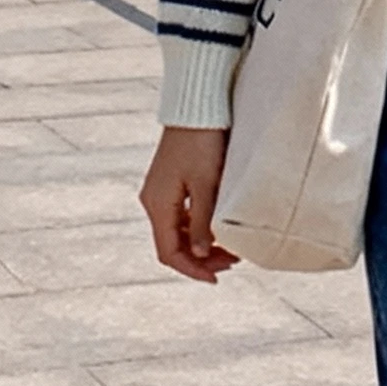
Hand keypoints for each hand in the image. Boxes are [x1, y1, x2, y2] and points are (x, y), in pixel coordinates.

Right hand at [139, 126, 237, 281]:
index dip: (192, 270)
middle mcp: (154, 201)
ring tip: (231, 248)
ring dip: (202, 244)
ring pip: (178, 231)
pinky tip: (219, 227)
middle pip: (173, 244)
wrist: (196, 107)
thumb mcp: (207, 185)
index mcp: (158, 205)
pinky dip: (199, 227)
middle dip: (201, 258)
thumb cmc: (202, 142)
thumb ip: (203, 222)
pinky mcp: (171, 183)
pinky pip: (182, 216)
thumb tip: (201, 254)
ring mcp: (161, 192)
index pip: (169, 252)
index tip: (216, 278)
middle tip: (232, 262)